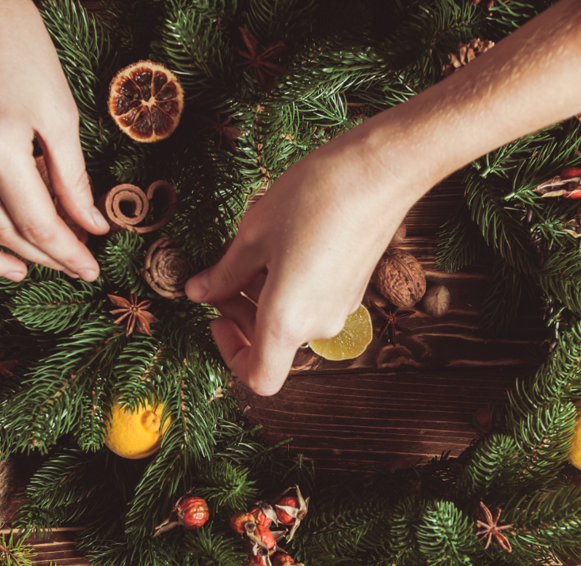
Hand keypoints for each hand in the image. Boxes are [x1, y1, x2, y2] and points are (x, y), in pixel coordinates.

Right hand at [0, 0, 108, 281]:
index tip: (90, 269)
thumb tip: (92, 225)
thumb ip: (73, 175)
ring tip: (18, 270)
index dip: (68, 253)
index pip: (38, 223)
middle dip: (42, 257)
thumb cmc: (21, 46)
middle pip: (1, 231)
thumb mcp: (60, 109)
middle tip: (71, 265)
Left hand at [185, 123, 419, 394]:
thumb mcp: (253, 234)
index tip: (218, 318)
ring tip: (250, 251)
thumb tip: (199, 292)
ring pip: (291, 322)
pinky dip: (288, 287)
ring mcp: (340, 309)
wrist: (381, 171)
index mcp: (287, 321)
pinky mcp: (354, 290)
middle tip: (221, 276)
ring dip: (263, 298)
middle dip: (241, 315)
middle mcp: (318, 326)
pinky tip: (281, 245)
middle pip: (272, 345)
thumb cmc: (314, 199)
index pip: (259, 378)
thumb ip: (225, 274)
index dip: (231, 355)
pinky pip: (311, 303)